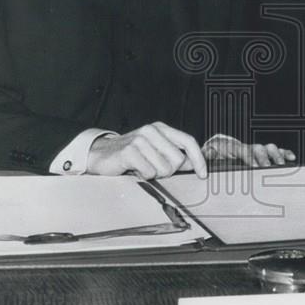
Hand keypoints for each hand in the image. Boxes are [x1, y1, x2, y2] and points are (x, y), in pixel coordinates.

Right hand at [86, 122, 207, 178]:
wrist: (101, 155)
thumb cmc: (131, 154)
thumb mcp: (155, 151)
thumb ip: (175, 155)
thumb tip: (194, 163)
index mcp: (162, 128)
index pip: (188, 141)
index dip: (199, 159)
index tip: (203, 174)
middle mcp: (152, 131)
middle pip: (178, 160)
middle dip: (169, 171)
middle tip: (154, 168)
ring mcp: (140, 139)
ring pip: (164, 169)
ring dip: (154, 174)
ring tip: (142, 167)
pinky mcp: (129, 151)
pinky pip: (149, 173)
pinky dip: (143, 176)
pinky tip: (134, 169)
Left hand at [203, 134, 296, 167]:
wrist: (208, 151)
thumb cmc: (207, 157)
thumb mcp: (203, 158)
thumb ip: (204, 161)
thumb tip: (204, 166)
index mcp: (227, 146)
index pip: (242, 150)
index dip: (250, 157)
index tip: (255, 166)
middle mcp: (242, 146)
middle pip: (258, 148)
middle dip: (264, 158)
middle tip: (267, 167)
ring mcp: (250, 149)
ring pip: (267, 148)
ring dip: (275, 156)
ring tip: (280, 164)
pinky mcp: (257, 154)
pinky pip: (272, 152)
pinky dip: (283, 154)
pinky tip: (290, 158)